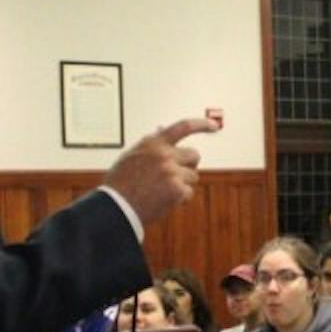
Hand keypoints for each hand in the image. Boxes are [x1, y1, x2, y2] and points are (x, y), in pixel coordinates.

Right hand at [104, 115, 219, 226]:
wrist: (115, 206)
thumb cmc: (121, 182)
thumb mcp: (132, 155)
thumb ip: (151, 143)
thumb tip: (162, 128)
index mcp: (153, 142)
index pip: (184, 127)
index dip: (202, 125)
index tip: (215, 126)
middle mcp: (164, 154)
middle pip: (194, 155)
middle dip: (189, 166)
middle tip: (177, 176)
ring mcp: (171, 171)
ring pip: (193, 176)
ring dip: (183, 184)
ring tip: (163, 191)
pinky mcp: (176, 189)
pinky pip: (189, 193)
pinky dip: (181, 199)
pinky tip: (165, 201)